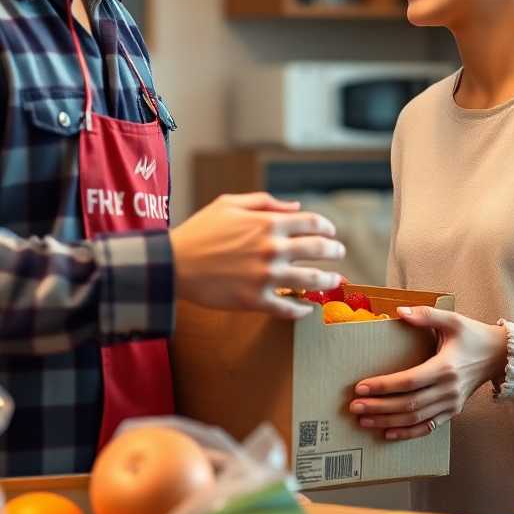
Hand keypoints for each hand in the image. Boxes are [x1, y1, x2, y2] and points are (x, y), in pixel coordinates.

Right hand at [171, 192, 345, 318]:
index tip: (331, 232)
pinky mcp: (255, 301)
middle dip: (334, 252)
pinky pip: (287, 308)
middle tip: (339, 254)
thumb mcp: (230, 204)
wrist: (174, 263)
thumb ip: (265, 202)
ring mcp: (266, 277)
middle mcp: (272, 249)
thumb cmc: (200, 230)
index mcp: (268, 223)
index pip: (312, 223)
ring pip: (310, 281)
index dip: (327, 227)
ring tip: (334, 281)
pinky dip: (301, 310)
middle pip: (318, 250)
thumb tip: (295, 207)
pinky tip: (306, 309)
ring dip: (328, 281)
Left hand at [349, 307, 508, 439]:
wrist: (499, 356)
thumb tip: (399, 311)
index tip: (361, 387)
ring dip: (387, 421)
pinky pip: (427, 427)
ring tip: (364, 420)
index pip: (409, 381)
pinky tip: (388, 433)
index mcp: (445, 367)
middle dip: (379, 407)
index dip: (384, 386)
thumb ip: (426, 315)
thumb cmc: (473, 335)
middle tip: (355, 407)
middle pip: (408, 404)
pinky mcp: (452, 411)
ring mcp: (451, 404)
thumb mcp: (452, 320)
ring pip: (415, 419)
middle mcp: (448, 390)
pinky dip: (407, 433)